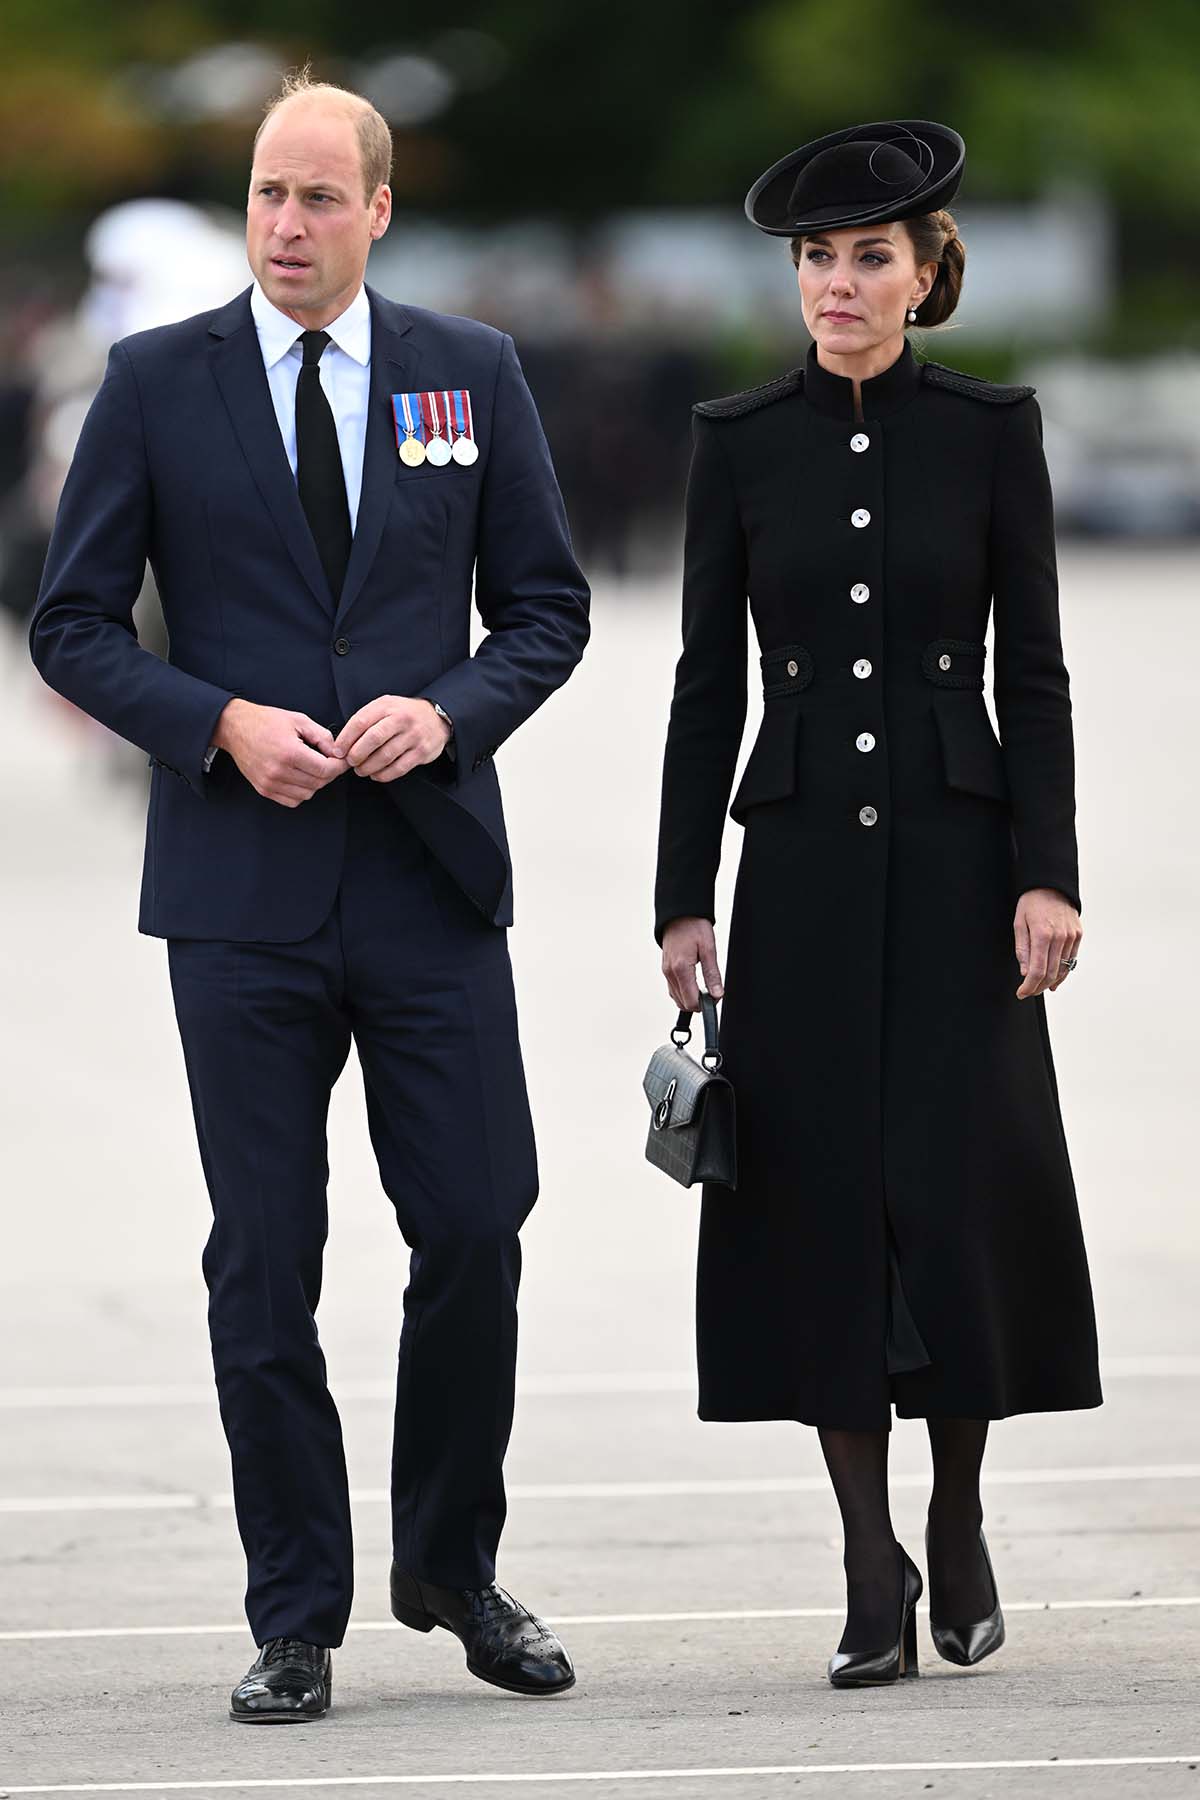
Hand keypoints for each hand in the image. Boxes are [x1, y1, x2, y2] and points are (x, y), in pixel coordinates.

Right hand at [213, 699, 346, 807]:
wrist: (235, 728)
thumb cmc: (266, 721)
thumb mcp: (299, 720)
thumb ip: (322, 737)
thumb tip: (337, 753)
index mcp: (289, 752)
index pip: (325, 770)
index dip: (339, 767)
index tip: (342, 761)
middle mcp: (279, 771)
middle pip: (318, 783)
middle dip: (329, 773)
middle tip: (328, 762)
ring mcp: (270, 783)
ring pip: (307, 794)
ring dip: (315, 783)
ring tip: (311, 768)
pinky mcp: (264, 790)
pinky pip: (292, 801)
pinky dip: (301, 792)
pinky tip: (299, 777)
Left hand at [333, 696, 450, 781]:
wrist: (437, 717)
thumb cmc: (403, 714)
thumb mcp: (385, 707)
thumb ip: (365, 720)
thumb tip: (342, 744)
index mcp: (387, 706)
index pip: (361, 722)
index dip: (346, 739)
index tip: (338, 751)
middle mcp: (401, 719)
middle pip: (373, 739)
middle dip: (357, 754)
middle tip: (350, 762)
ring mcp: (413, 736)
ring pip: (386, 756)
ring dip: (369, 767)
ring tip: (361, 770)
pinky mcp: (422, 752)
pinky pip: (399, 768)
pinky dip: (384, 775)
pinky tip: (376, 775)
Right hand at [661, 917, 724, 1011]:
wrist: (679, 914)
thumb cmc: (693, 926)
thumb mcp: (708, 948)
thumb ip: (712, 974)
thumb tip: (717, 994)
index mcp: (681, 968)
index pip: (691, 1001)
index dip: (705, 1005)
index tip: (715, 998)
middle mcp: (670, 972)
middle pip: (683, 1003)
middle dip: (699, 1004)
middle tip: (712, 993)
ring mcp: (666, 971)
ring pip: (677, 998)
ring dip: (690, 999)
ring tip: (705, 989)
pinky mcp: (665, 969)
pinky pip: (673, 989)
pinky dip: (683, 992)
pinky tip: (694, 985)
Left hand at [1014, 888, 1081, 998]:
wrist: (1052, 885)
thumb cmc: (1031, 902)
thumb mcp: (1019, 923)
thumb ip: (1022, 949)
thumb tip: (1025, 972)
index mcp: (1042, 934)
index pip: (1037, 971)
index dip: (1029, 986)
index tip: (1021, 993)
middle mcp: (1060, 937)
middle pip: (1051, 974)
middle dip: (1038, 987)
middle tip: (1028, 992)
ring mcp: (1071, 937)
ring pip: (1063, 969)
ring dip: (1050, 982)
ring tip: (1040, 988)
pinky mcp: (1078, 935)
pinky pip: (1071, 960)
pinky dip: (1063, 972)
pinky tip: (1055, 979)